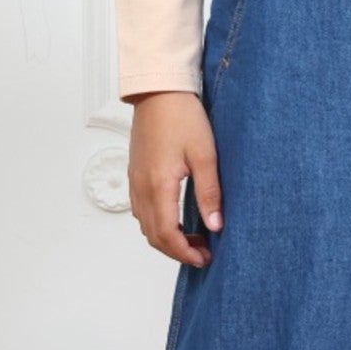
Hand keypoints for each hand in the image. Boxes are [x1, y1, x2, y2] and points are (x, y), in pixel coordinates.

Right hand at [125, 90, 221, 266]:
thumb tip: (215, 225)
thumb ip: (209, 193)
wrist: (160, 91)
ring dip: (166, 238)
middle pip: (153, 236)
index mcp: (158, 185)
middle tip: (203, 253)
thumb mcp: (205, 155)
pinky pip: (141, 210)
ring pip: (145, 225)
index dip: (185, 252)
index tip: (204, 258)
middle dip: (177, 251)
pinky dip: (157, 223)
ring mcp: (135, 181)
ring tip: (193, 237)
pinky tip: (176, 218)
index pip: (166, 234)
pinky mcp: (135, 173)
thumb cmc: (182, 116)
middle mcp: (141, 187)